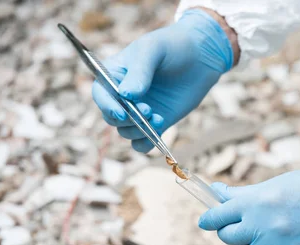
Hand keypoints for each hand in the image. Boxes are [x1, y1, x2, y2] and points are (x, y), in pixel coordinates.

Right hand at [92, 9, 235, 151]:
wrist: (200, 57)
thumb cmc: (172, 47)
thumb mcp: (153, 50)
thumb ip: (139, 71)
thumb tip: (127, 95)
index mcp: (114, 74)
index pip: (100, 94)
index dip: (107, 106)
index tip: (123, 112)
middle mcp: (122, 95)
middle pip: (111, 117)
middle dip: (128, 119)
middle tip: (148, 111)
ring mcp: (139, 111)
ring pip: (126, 132)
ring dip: (139, 131)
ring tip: (158, 118)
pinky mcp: (156, 122)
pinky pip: (142, 143)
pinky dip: (146, 143)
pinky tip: (158, 131)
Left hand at [198, 162, 299, 244]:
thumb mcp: (282, 182)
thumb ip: (249, 193)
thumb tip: (221, 192)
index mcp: (258, 198)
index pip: (218, 213)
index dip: (210, 219)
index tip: (207, 221)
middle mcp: (262, 222)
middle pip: (228, 235)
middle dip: (232, 232)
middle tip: (244, 229)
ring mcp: (275, 244)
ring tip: (263, 241)